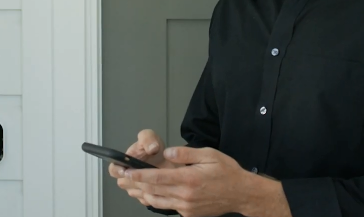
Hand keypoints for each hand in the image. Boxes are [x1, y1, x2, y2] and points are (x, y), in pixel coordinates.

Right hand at [108, 130, 179, 205]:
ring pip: (134, 192)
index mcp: (123, 163)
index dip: (117, 171)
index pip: (113, 170)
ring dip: (142, 187)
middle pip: (123, 183)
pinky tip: (159, 187)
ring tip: (154, 181)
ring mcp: (135, 188)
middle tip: (143, 176)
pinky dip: (151, 194)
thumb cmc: (154, 148)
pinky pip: (145, 199)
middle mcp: (127, 177)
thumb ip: (148, 139)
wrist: (168, 159)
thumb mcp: (150, 137)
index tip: (124, 171)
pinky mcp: (145, 197)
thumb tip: (152, 148)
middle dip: (132, 180)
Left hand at [124, 146, 259, 216]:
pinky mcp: (189, 214)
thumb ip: (186, 154)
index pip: (157, 177)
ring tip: (131, 187)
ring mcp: (186, 207)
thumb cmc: (227, 172)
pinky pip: (169, 207)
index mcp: (188, 179)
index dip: (139, 175)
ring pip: (158, 202)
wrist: (241, 194)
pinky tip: (151, 194)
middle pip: (153, 190)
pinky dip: (157, 201)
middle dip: (136, 184)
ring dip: (143, 194)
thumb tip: (167, 153)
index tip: (127, 171)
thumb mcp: (209, 155)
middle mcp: (185, 196)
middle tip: (122, 178)